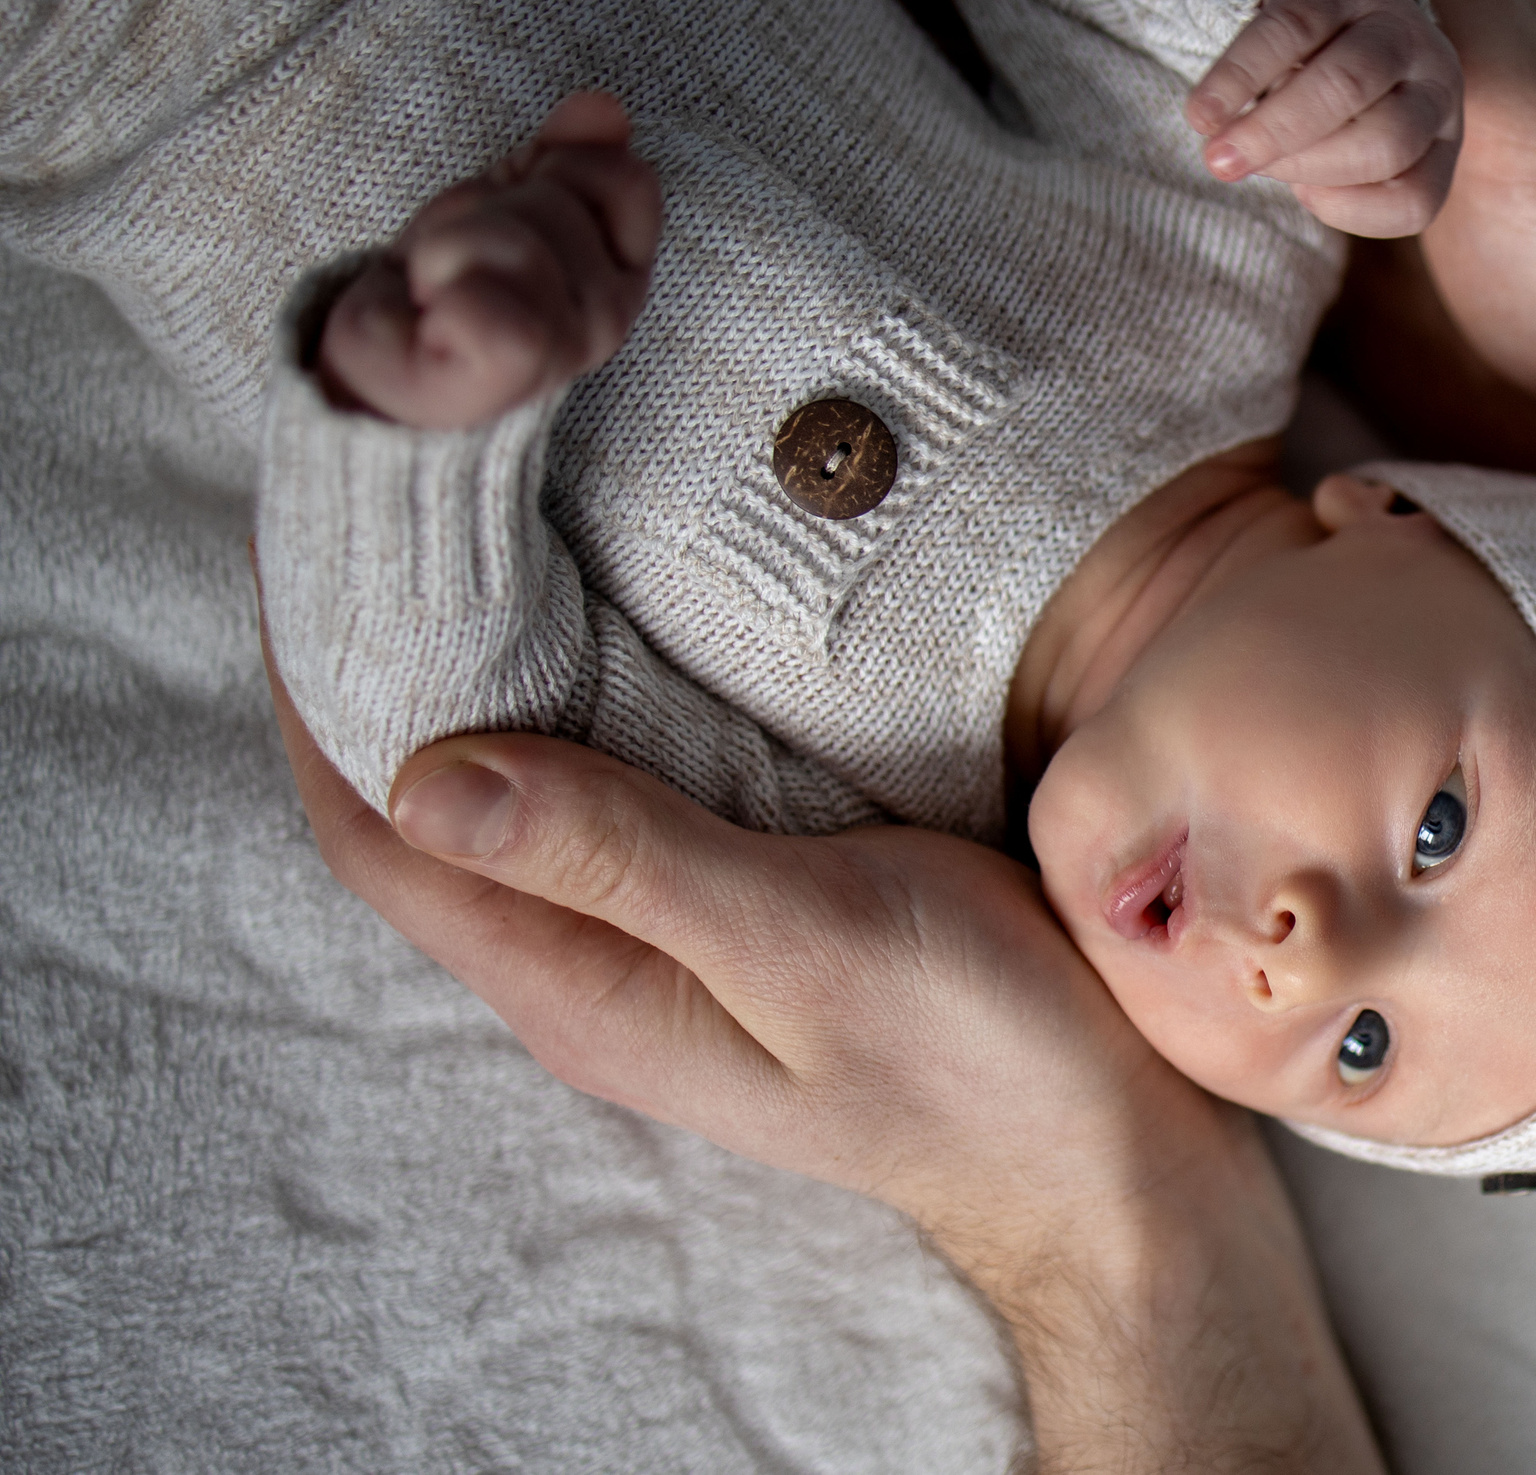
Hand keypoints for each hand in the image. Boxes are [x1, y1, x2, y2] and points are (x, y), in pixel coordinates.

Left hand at [261, 624, 1382, 1467]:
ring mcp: (669, 938)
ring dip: (477, 677)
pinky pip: (615, 792)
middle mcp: (599, 966)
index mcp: (583, 986)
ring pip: (518, 796)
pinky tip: (616, 618)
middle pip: (426, 813)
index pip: (380, 841)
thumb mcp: (802, 942)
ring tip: (469, 529)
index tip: (307, 551)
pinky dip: (584, 698)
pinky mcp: (742, 904)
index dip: (315, 701)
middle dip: (379, 668)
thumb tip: (427, 772)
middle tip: (388, 501)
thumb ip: (627, 858)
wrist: (1110, 1152)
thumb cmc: (979, 1054)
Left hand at [315, 91, 661, 431]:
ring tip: (440, 286)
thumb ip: (563, 156)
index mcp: (620, 272)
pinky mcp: (517, 366)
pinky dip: (442, 287)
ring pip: (512, 238)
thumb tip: (604, 106)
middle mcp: (609, 312)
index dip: (560, 170)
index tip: (511, 207)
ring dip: (450, 246)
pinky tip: (435, 315)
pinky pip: (485, 292)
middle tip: (461, 257)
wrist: (386, 372)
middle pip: (556, 198)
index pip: (627, 181)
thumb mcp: (505, 203)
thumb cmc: (449, 290)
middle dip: (489, 207)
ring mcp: (569, 345)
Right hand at [1186, 0, 1460, 236]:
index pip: (1414, 199)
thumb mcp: (1345, 145)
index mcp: (1440, 133)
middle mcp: (1436, 76)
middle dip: (1305, 166)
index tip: (1304, 198)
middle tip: (1237, 173)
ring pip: (1347, 83)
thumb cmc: (1331, 99)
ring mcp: (1397, 21)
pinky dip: (1241, 78)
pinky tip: (1205, 113)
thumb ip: (1324, 175)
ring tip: (1216, 155)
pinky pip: (1293, 29)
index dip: (1353, 213)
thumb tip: (1264, 163)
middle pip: (1385, 142)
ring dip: (1273, 129)